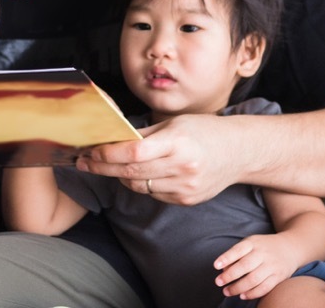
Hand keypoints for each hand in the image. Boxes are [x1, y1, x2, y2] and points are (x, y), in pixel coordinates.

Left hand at [77, 113, 241, 204]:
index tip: (91, 151)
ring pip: (139, 186)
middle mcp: (182, 167)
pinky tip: (142, 173)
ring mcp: (185, 187)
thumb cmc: (206, 131)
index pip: (134, 153)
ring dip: (121, 177)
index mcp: (178, 142)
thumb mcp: (175, 124)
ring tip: (110, 166)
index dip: (108, 154)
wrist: (239, 152)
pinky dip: (143, 184)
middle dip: (103, 167)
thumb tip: (112, 139)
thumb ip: (144, 134)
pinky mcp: (187, 200)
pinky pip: (154, 194)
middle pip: (131, 172)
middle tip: (85, 162)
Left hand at [213, 233, 299, 299]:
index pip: (238, 250)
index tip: (215, 266)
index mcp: (254, 242)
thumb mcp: (251, 243)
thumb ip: (237, 254)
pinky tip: (242, 296)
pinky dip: (252, 294)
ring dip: (238, 287)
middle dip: (229, 276)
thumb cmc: (264, 247)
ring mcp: (272, 265)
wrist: (291, 247)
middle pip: (245, 266)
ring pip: (253, 279)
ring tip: (227, 291)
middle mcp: (263, 253)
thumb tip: (222, 270)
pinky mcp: (278, 276)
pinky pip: (264, 288)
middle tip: (218, 282)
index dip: (226, 258)